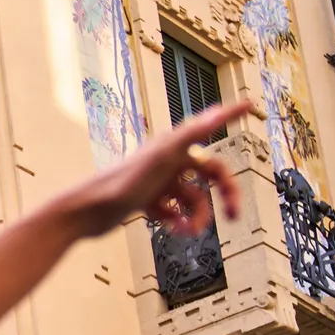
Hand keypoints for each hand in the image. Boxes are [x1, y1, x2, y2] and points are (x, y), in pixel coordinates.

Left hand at [63, 101, 251, 238]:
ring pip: (192, 199)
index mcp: (171, 145)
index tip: (249, 103)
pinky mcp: (145, 201)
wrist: (84, 212)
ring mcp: (156, 182)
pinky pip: (173, 212)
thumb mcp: (162, 158)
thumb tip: (218, 112)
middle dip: (225, 195)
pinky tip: (173, 230)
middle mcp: (165, 160)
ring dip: (197, 217)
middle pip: (209, 174)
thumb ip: (191, 134)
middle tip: (234, 217)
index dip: (229, 117)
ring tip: (188, 231)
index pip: (209, 128)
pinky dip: (178, 222)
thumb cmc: (121, 184)